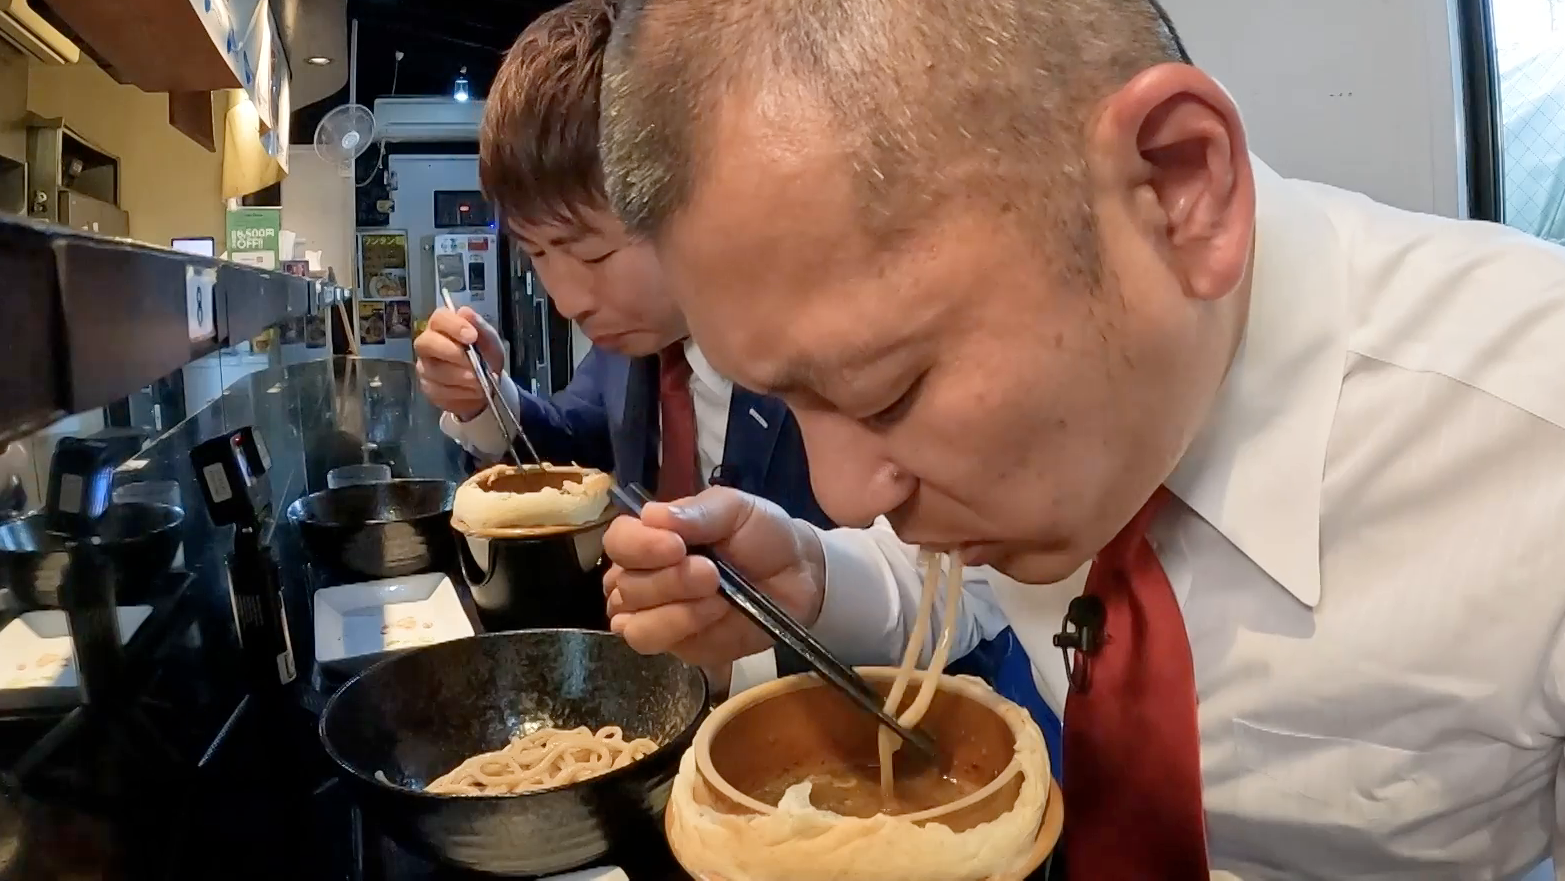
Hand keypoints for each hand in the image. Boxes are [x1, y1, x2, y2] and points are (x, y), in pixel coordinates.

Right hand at [414, 307, 507, 420]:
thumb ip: (480, 327)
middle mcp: (427, 344)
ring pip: (435, 370)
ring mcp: (424, 367)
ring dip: (461, 377)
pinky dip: (460, 392)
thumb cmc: (485, 356)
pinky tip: (472, 391)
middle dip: (452, 353)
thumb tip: (465, 312)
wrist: (487, 384)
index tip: (472, 337)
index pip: (439, 318)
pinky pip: (439, 391)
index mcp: (443, 326)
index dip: (454, 326)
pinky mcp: (428, 388)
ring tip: (479, 380)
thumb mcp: (490, 341)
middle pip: (427, 343)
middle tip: (474, 363)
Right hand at [603, 487, 826, 669]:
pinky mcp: (677, 644)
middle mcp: (644, 576)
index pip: (617, 541)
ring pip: (631, 623)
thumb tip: (651, 514)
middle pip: (623, 585)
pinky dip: (683, 627)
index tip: (677, 545)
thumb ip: (696, 511)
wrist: (800, 575)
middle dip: (668, 580)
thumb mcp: (735, 508)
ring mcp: (657, 614)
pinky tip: (715, 614)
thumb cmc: (761, 534)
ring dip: (673, 609)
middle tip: (711, 572)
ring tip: (714, 596)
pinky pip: (657, 643)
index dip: (639, 546)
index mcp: (651, 538)